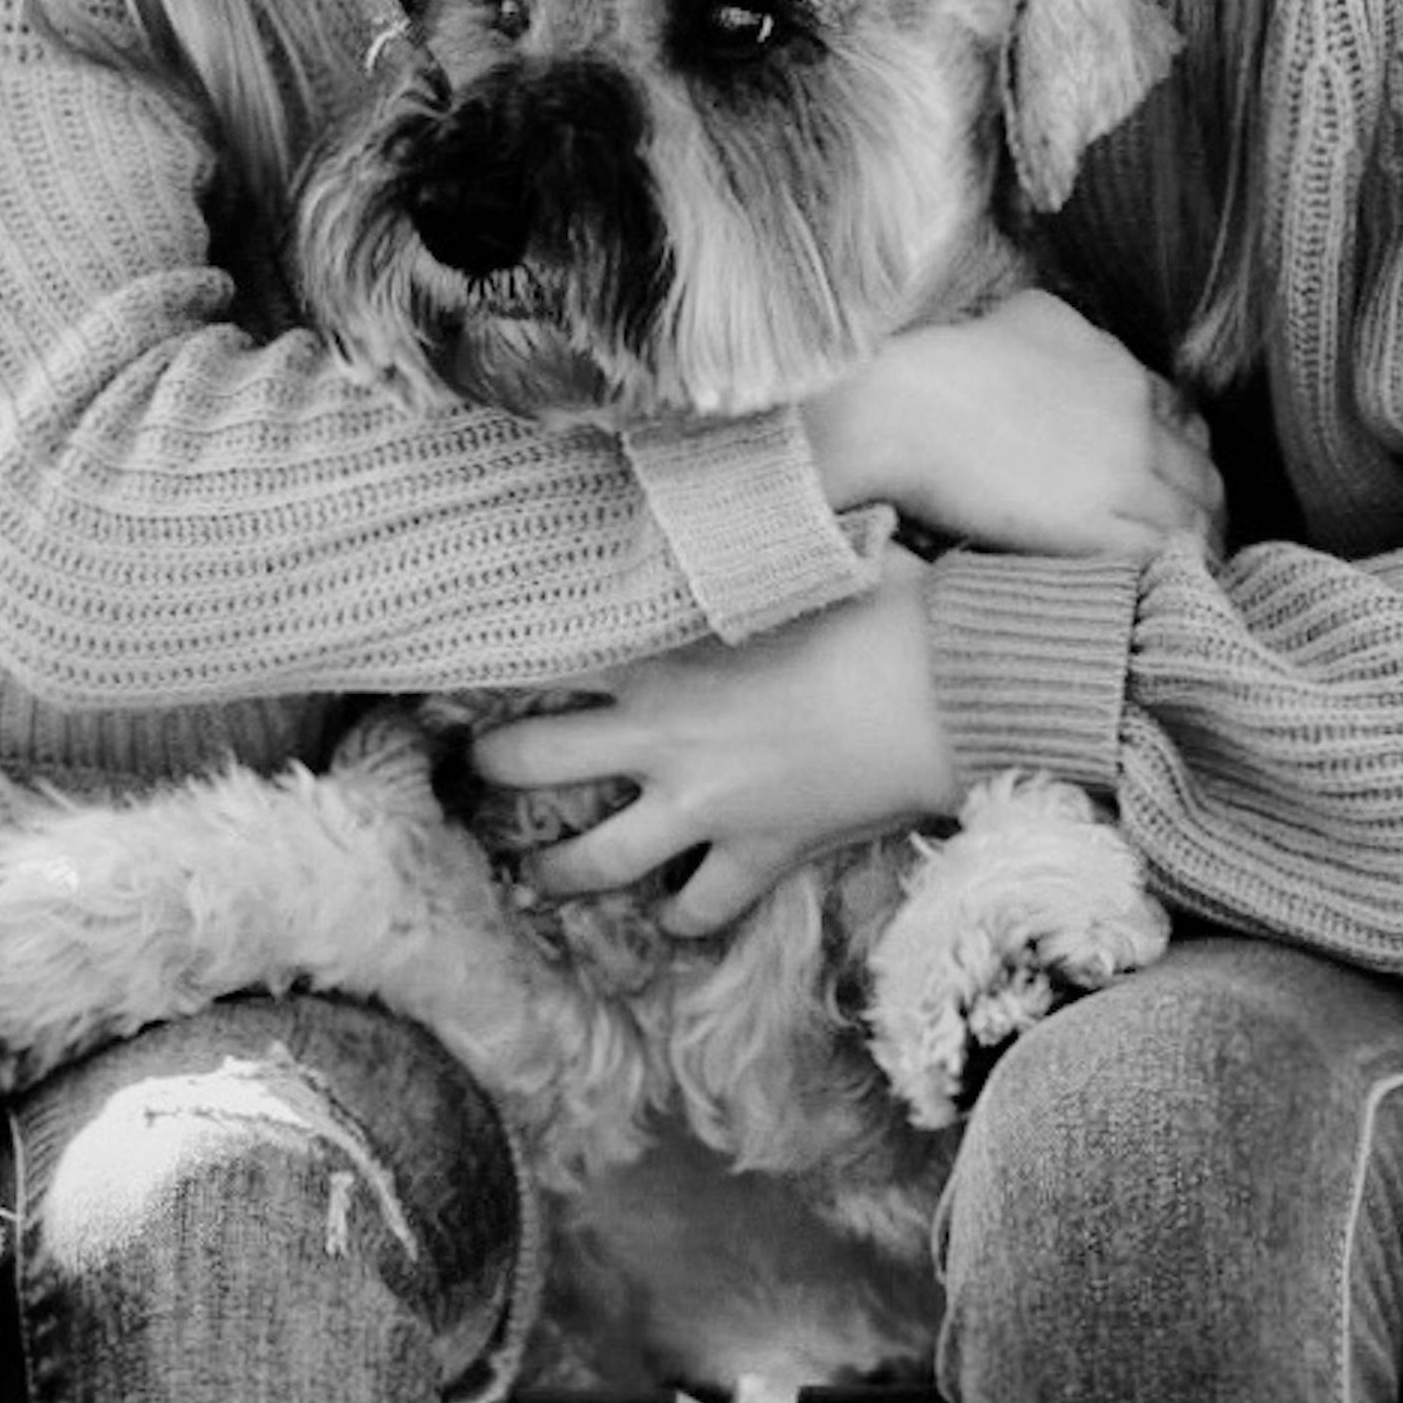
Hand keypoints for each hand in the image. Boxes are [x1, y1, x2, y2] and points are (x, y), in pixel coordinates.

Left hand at [470, 559, 960, 935]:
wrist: (943, 689)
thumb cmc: (881, 607)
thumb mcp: (796, 558)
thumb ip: (740, 549)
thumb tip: (725, 486)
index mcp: (662, 650)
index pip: (545, 652)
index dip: (492, 655)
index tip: (459, 653)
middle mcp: (664, 733)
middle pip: (531, 761)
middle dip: (490, 770)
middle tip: (476, 774)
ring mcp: (706, 804)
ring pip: (595, 859)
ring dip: (556, 873)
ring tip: (536, 878)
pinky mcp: (758, 855)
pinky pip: (697, 909)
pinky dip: (680, 916)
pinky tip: (674, 911)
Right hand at [799, 289, 1220, 557]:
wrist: (906, 410)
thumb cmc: (950, 361)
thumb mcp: (1029, 316)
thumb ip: (1074, 330)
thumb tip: (1085, 342)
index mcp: (1121, 370)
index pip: (1188, 420)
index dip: (1189, 452)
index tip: (1180, 477)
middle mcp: (1132, 421)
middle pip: (1201, 473)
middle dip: (1205, 504)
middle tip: (1197, 532)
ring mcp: (1116, 475)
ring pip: (1191, 518)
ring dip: (1198, 543)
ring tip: (1189, 568)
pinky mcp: (1090, 526)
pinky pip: (1158, 554)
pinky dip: (1172, 569)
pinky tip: (1166, 583)